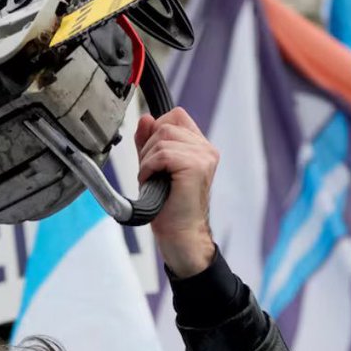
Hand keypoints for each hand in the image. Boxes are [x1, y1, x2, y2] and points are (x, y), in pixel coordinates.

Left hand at [134, 108, 217, 276]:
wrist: (180, 235)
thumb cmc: (168, 207)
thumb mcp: (153, 167)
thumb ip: (149, 142)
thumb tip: (145, 119)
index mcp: (199, 147)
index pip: (176, 116)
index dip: (156, 129)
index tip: (150, 154)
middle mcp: (205, 149)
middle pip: (166, 124)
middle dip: (148, 147)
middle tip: (150, 172)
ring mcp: (203, 156)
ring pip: (162, 137)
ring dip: (148, 159)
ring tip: (152, 179)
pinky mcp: (196, 166)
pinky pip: (162, 153)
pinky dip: (149, 167)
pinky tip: (152, 182)